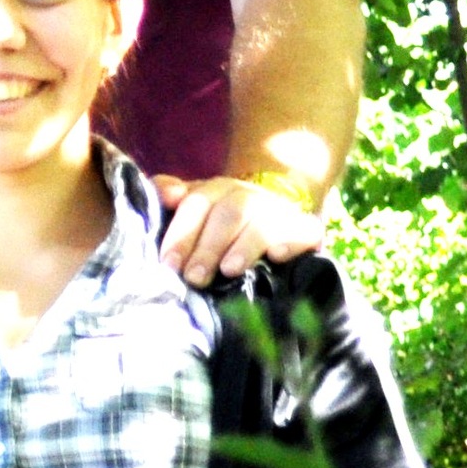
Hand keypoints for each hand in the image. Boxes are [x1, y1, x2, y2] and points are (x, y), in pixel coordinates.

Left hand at [155, 175, 321, 286]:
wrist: (274, 221)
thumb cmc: (222, 227)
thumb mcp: (195, 213)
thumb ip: (175, 200)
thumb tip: (160, 190)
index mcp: (217, 190)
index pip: (197, 204)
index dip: (182, 233)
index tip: (169, 263)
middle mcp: (248, 197)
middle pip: (228, 214)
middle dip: (208, 246)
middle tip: (194, 277)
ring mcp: (279, 212)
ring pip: (262, 223)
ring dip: (244, 246)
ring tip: (229, 270)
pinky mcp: (305, 230)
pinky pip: (304, 231)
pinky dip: (290, 242)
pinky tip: (277, 256)